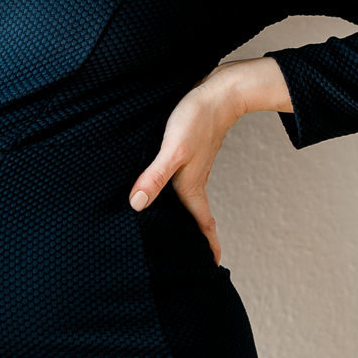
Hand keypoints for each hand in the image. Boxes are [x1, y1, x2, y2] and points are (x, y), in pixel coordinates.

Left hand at [127, 61, 249, 264]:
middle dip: (196, 238)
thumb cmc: (197, 120)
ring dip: (187, 216)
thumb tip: (137, 205)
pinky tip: (165, 191)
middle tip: (192, 258)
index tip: (212, 266)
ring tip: (178, 231)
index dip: (208, 245)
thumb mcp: (173, 150)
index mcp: (191, 186)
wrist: (220, 92)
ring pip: (190, 200)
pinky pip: (184, 182)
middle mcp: (194, 180)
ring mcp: (193, 167)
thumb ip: (155, 177)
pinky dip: (178, 195)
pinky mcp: (189, 153)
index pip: (202, 224)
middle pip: (196, 217)